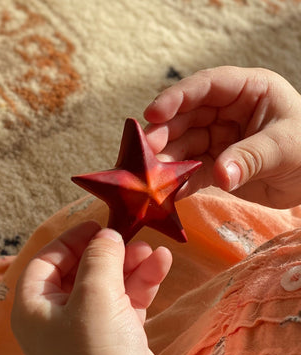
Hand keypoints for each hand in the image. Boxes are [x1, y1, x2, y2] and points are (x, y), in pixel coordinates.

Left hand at [11, 221, 172, 354]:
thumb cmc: (98, 349)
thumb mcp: (94, 295)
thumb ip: (99, 258)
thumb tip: (106, 236)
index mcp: (34, 309)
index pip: (45, 263)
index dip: (70, 241)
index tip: (96, 226)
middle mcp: (55, 318)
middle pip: (78, 272)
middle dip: (106, 254)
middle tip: (128, 237)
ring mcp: (86, 328)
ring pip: (105, 285)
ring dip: (128, 266)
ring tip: (151, 250)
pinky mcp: (114, 336)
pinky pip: (123, 301)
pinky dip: (140, 284)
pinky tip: (161, 264)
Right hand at [144, 66, 300, 208]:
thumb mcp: (285, 146)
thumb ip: (251, 157)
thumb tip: (221, 174)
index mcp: (246, 91)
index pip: (206, 86)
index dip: (177, 98)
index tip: (154, 114)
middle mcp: (225, 112)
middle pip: (185, 118)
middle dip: (163, 135)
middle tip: (144, 153)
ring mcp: (217, 139)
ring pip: (183, 146)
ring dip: (166, 161)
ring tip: (151, 177)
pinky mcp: (213, 166)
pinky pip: (191, 172)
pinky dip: (180, 183)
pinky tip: (169, 193)